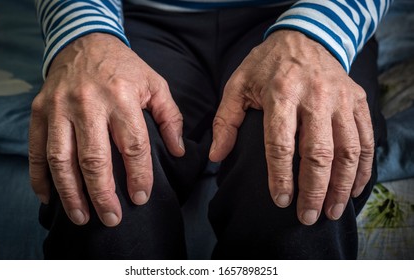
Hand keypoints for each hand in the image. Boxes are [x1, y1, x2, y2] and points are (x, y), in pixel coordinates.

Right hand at [29, 33, 183, 226]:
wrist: (84, 41)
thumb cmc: (124, 67)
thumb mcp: (156, 84)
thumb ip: (170, 118)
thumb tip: (179, 151)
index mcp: (121, 98)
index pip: (132, 145)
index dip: (138, 175)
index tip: (140, 198)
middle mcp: (89, 104)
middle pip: (95, 159)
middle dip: (103, 194)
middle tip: (112, 219)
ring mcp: (60, 107)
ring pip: (62, 159)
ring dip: (71, 193)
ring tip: (82, 217)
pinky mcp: (40, 111)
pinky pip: (37, 149)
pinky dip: (40, 177)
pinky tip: (49, 198)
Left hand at [210, 30, 374, 224]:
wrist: (303, 36)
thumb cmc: (266, 65)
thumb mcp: (237, 85)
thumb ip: (225, 121)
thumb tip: (216, 156)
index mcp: (280, 94)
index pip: (281, 144)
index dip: (281, 177)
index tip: (280, 201)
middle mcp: (315, 97)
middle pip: (318, 152)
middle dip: (314, 190)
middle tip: (307, 217)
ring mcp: (340, 99)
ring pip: (347, 150)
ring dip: (341, 185)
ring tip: (331, 211)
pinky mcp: (357, 100)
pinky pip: (365, 138)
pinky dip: (362, 167)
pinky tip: (353, 188)